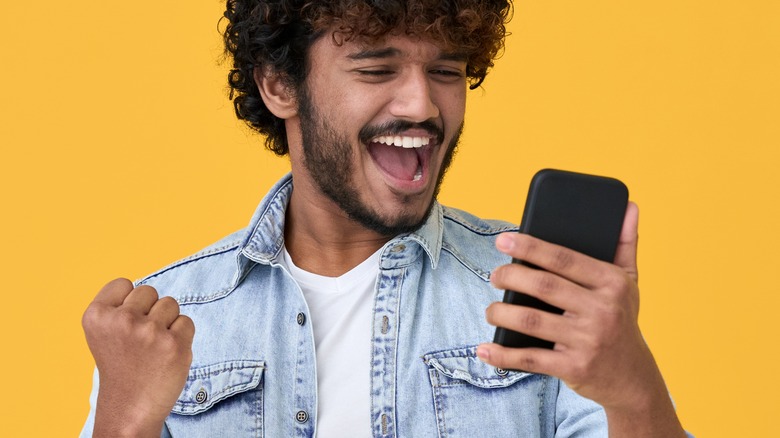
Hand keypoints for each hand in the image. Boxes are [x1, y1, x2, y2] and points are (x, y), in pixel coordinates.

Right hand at [82, 278, 194, 436]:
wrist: (129, 409)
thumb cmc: (121, 366)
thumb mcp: (103, 333)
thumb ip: (118, 306)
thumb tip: (146, 287)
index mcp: (96, 315)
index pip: (123, 283)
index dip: (129, 302)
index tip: (124, 326)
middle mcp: (121, 320)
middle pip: (149, 291)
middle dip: (149, 310)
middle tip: (140, 340)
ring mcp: (149, 332)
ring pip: (170, 304)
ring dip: (167, 322)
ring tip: (153, 347)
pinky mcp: (174, 345)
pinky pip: (186, 322)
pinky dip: (181, 336)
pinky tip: (166, 354)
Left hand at [478, 203, 684, 435]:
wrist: (634, 379)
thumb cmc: (623, 321)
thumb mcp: (630, 283)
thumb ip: (625, 244)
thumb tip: (628, 205)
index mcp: (612, 283)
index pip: (564, 258)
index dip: (530, 247)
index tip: (503, 240)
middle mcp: (602, 310)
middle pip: (543, 285)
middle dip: (510, 277)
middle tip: (495, 275)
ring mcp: (588, 341)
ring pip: (532, 321)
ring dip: (502, 313)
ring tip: (491, 310)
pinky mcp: (575, 368)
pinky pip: (531, 359)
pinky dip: (504, 355)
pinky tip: (485, 350)